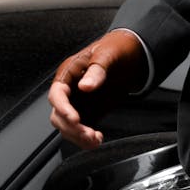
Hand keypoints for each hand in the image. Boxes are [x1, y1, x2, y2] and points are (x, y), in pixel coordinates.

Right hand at [48, 29, 146, 149]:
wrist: (132, 55)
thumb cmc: (116, 49)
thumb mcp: (107, 54)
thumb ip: (97, 71)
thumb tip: (85, 86)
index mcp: (69, 73)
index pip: (57, 94)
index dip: (62, 108)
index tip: (74, 118)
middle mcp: (71, 90)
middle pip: (58, 115)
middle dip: (71, 127)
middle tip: (87, 133)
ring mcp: (79, 103)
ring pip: (68, 127)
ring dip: (78, 136)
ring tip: (95, 139)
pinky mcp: (90, 112)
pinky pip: (82, 130)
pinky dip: (86, 139)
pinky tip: (97, 140)